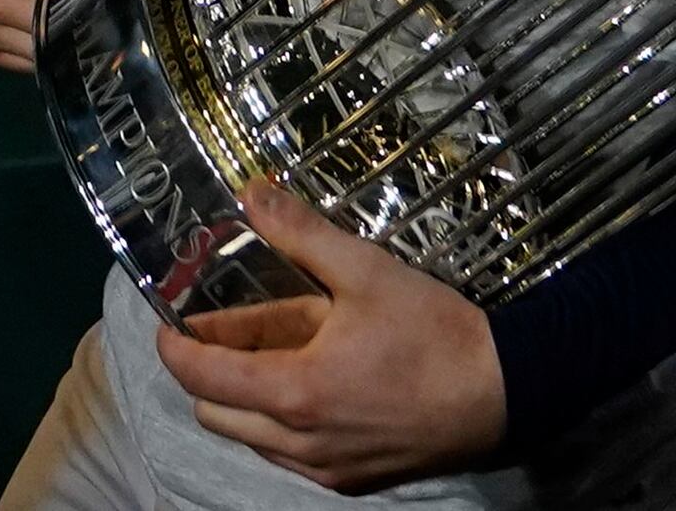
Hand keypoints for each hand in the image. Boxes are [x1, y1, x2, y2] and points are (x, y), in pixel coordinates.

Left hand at [154, 183, 509, 492]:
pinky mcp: (351, 482)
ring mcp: (325, 469)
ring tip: (281, 347)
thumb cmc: (435, 332)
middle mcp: (298, 444)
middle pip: (215, 413)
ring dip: (248, 396)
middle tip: (230, 324)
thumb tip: (251, 193)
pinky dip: (283, 421)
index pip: (200, 378)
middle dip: (210, 371)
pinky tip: (317, 380)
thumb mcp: (367, 271)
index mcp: (294, 393)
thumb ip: (302, 233)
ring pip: (252, 437)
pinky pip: (290, 455)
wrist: (506, 394)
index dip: (173, 345)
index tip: (169, 315)